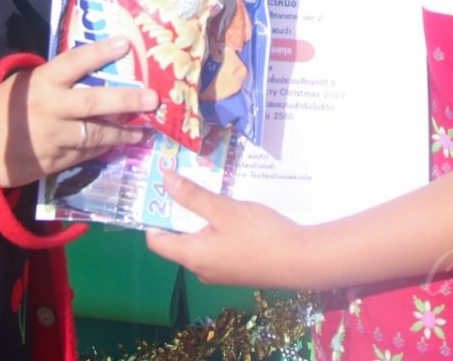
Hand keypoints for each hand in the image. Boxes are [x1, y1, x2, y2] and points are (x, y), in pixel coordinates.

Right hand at [0, 36, 154, 187]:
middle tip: (152, 99)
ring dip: (124, 133)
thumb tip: (97, 67)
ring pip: (96, 135)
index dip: (100, 52)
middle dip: (126, 100)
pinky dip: (104, 149)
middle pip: (93, 103)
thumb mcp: (27, 82)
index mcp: (43, 82)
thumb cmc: (8, 106)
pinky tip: (119, 145)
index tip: (125, 43)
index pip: (74, 62)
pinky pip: (86, 154)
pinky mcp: (55, 162)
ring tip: (145, 131)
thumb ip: (58, 78)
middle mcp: (51, 108)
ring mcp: (53, 138)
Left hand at [145, 169, 314, 287]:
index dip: (151, 217)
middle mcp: (200, 268)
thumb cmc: (259, 235)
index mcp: (192, 256)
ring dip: (198, 219)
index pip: (156, 241)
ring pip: (198, 242)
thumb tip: (164, 181)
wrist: (301, 262)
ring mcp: (219, 272)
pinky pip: (215, 248)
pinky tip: (229, 212)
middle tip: (183, 183)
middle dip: (177, 212)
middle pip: (177, 241)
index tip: (157, 191)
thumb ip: (193, 196)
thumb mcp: (224, 209)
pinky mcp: (235, 270)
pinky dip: (215, 229)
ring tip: (207, 192)